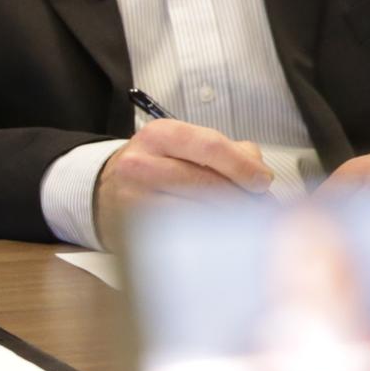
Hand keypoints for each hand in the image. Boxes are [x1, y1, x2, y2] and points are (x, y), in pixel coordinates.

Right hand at [98, 119, 276, 226]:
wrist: (107, 192)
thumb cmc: (156, 168)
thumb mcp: (185, 146)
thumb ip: (228, 152)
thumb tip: (260, 174)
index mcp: (159, 134)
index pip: (210, 146)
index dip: (242, 166)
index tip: (262, 181)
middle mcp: (141, 163)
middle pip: (207, 183)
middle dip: (243, 199)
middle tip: (262, 209)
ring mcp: (134, 198)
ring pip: (197, 212)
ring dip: (230, 220)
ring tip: (245, 223)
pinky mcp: (135, 228)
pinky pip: (183, 234)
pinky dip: (209, 236)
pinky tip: (220, 234)